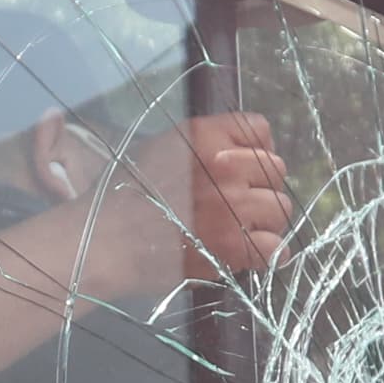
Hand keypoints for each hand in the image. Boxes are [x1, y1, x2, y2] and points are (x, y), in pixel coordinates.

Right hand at [55, 112, 289, 302]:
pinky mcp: (233, 246)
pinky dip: (267, 253)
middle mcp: (224, 165)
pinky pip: (275, 247)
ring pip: (280, 209)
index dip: (256, 149)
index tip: (244, 167)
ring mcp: (232, 206)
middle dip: (261, 186)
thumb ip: (204, 146)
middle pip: (276, 170)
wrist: (103, 241)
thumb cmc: (123, 195)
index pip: (260, 129)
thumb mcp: (161, 148)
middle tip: (239, 203)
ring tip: (242, 230)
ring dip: (265, 221)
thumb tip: (240, 155)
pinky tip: (251, 253)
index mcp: (205, 135)